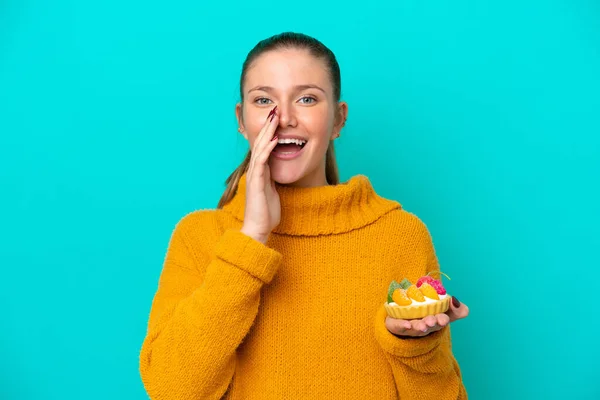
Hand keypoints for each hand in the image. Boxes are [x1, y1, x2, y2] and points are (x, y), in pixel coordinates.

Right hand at [241, 106, 280, 244]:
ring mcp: (255, 175)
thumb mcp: (273, 190)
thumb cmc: (266, 212)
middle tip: (274, 110)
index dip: (270, 132)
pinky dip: (268, 149)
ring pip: (260, 148)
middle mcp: (255, 170)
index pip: (264, 146)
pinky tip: (274, 139)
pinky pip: (262, 161)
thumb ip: (274, 178)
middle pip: (261, 143)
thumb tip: (280, 170)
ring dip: (267, 132)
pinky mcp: (257, 182)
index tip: (276, 118)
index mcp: (260, 171)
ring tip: (274, 118)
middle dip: (268, 126)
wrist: (258, 229)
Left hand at [385, 296, 468, 337]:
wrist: (400, 311)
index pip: (441, 320)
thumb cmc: (423, 309)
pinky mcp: (396, 325)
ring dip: (419, 326)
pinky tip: (406, 325)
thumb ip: (451, 305)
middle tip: (431, 321)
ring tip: (422, 325)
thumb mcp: (439, 305)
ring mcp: (409, 326)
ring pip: (415, 327)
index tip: (443, 319)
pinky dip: (402, 325)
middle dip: (431, 323)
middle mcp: (423, 325)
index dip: (442, 320)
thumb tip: (454, 300)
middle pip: (428, 325)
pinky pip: (398, 326)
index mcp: (435, 319)